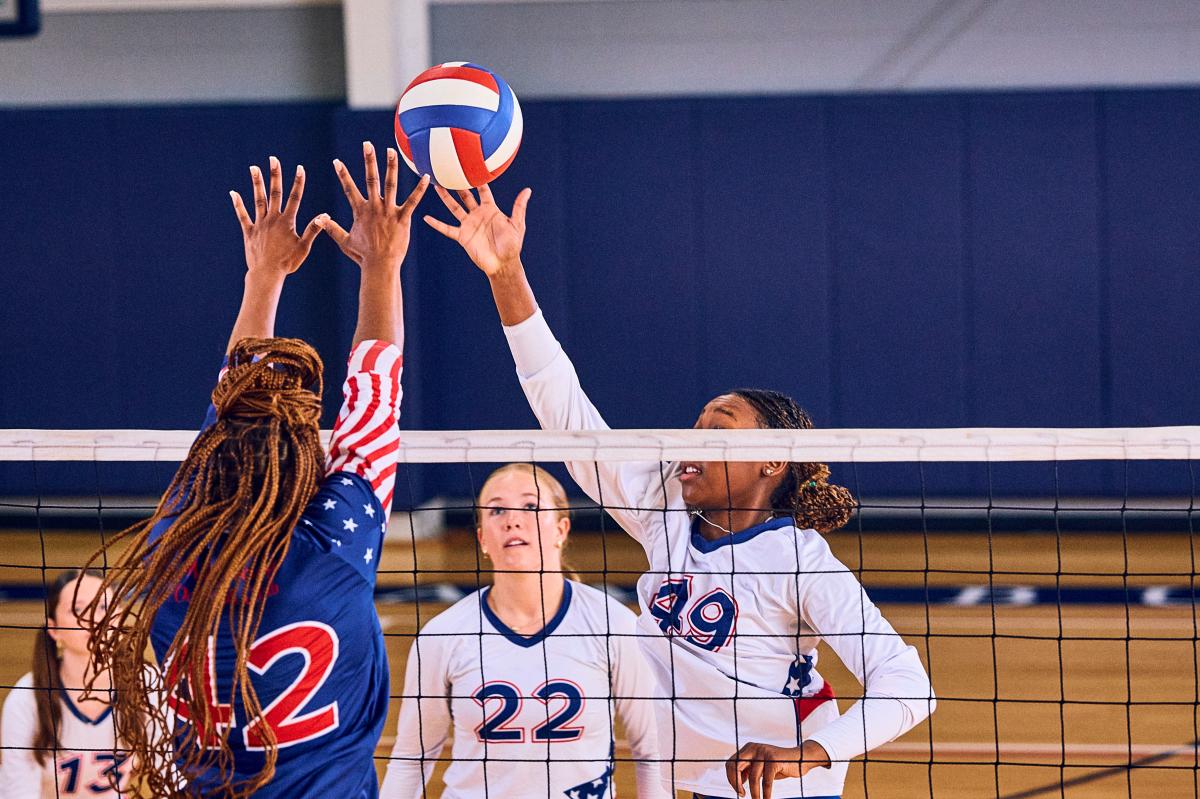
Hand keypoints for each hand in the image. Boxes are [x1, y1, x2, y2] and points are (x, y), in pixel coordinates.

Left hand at [230, 156, 326, 277]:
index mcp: (287, 222)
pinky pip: (242, 215)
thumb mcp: (304, 247)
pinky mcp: (249, 231)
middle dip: (275, 175)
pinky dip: (238, 204)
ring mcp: (259, 224)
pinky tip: (233, 193)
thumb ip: (313, 230)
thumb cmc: (288, 262)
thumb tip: (324, 215)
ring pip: (258, 199)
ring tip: (254, 168)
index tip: (300, 168)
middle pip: (274, 192)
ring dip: (256, 183)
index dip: (298, 182)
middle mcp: (272, 219)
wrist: (267, 273)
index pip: (295, 198)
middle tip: (273, 159)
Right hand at [321, 141, 429, 270]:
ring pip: (390, 184)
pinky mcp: (403, 218)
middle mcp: (374, 207)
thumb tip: (318, 218)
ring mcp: (389, 211)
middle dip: (368, 160)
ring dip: (391, 166)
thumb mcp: (344, 241)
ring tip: (391, 150)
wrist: (380, 265)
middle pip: (371, 179)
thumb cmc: (362, 256)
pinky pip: (413, 201)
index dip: (342, 174)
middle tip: (367, 144)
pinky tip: (426, 177)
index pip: (349, 188)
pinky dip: (420, 189)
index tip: (337, 161)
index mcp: (360, 211)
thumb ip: (331, 228)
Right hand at [424, 182, 530, 275]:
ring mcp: (468, 225)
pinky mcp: (462, 236)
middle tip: (448, 172)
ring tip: (436, 186)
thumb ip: (519, 207)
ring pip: (454, 208)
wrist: (502, 264)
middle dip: (457, 185)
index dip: (478, 180)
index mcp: (490, 210)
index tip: (471, 167)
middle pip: (465, 196)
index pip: (483, 191)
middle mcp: (477, 215)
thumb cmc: (512, 245)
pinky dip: (436, 224)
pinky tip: (426, 218)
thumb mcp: (517, 224)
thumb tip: (528, 190)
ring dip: (445, 198)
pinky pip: (447, 229)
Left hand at [725, 740, 830, 798]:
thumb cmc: (779, 765)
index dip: (731, 778)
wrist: (800, 758)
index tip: (739, 790)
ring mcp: (764, 753)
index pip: (731, 763)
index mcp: (748, 748)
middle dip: (735, 783)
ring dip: (754, 793)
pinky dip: (766, 793)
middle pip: (736, 766)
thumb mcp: (760, 766)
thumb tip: (736, 782)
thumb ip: (749, 770)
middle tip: (742, 795)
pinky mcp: (774, 760)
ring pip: (753, 777)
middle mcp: (753, 748)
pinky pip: (766, 781)